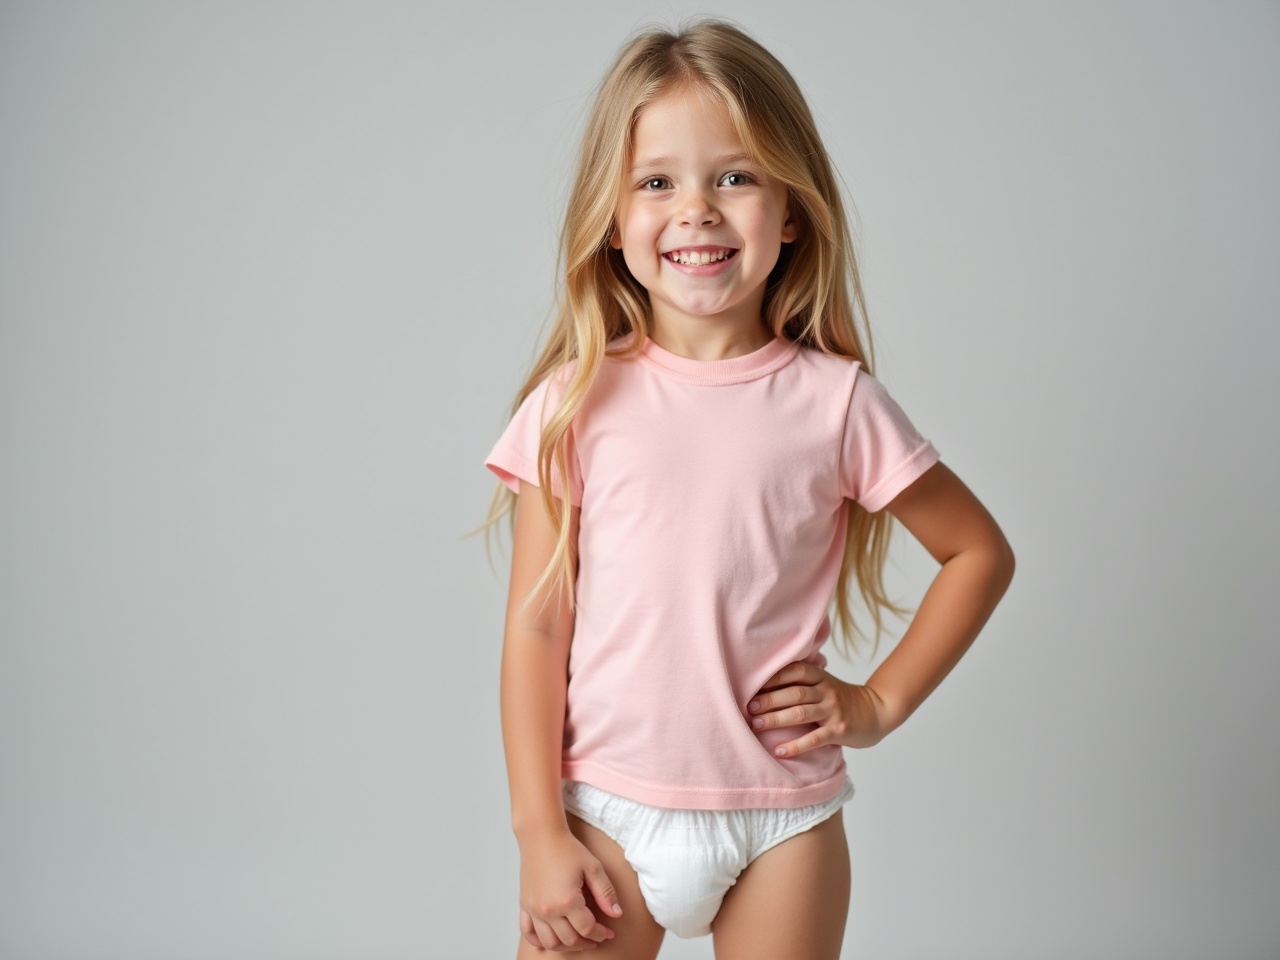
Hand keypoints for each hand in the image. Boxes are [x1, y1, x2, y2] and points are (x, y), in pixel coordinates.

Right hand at [517, 827, 622, 951]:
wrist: (541, 835)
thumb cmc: (567, 848)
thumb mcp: (593, 867)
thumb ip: (606, 893)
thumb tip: (616, 914)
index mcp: (567, 901)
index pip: (588, 929)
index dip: (601, 934)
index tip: (609, 933)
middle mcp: (548, 909)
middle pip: (569, 939)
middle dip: (586, 942)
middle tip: (596, 939)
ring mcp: (534, 909)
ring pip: (549, 942)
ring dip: (565, 947)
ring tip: (577, 941)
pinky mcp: (525, 905)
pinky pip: (528, 932)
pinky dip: (538, 941)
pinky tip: (548, 941)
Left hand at [748, 660, 893, 756]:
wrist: (877, 712)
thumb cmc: (841, 699)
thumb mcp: (825, 683)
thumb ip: (802, 681)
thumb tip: (764, 684)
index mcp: (820, 677)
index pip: (794, 671)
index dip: (772, 677)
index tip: (751, 685)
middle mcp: (826, 691)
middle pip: (793, 693)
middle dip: (769, 700)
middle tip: (749, 708)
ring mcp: (833, 711)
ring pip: (800, 713)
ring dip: (776, 719)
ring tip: (756, 725)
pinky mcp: (839, 731)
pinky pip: (814, 738)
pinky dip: (795, 745)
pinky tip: (780, 750)